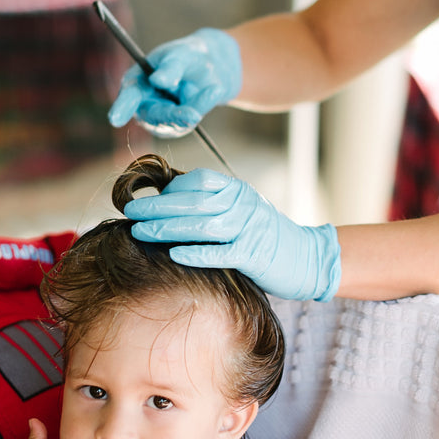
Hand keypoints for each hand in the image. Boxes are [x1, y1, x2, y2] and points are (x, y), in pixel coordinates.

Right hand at [108, 28, 241, 133]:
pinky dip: (204, 104)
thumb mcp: (182, 55)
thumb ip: (171, 67)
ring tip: (212, 87)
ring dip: (195, 106)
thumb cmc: (189, 56)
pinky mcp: (177, 125)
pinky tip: (212, 90)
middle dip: (173, 116)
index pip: (129, 95)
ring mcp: (161, 117)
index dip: (122, 107)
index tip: (115, 120)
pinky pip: (191, 120)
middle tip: (194, 115)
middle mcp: (145, 103)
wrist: (212, 66)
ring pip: (175, 122)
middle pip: (153, 116)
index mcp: (137, 81)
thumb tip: (157, 80)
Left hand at [124, 170, 340, 301]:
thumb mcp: (242, 211)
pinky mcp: (253, 255)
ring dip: (167, 228)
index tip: (146, 200)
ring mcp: (248, 228)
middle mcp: (242, 204)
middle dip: (157, 207)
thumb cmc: (266, 237)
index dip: (169, 189)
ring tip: (140, 232)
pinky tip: (174, 254)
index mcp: (237, 190)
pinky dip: (196, 253)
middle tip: (130, 212)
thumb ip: (213, 206)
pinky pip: (220, 252)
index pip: (198, 181)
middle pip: (192, 202)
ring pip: (201, 225)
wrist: (308, 257)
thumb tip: (170, 207)